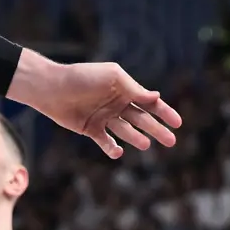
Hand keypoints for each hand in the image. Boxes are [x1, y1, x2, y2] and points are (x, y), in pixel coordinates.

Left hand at [8, 53, 181, 158]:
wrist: (51, 88)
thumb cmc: (83, 78)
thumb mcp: (112, 79)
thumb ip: (134, 90)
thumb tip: (157, 97)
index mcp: (123, 89)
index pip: (149, 103)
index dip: (164, 112)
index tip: (178, 123)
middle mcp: (116, 104)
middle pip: (142, 119)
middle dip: (157, 129)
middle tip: (171, 141)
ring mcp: (104, 117)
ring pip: (126, 131)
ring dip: (137, 138)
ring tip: (145, 144)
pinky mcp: (91, 129)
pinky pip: (106, 142)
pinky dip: (113, 149)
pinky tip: (118, 152)